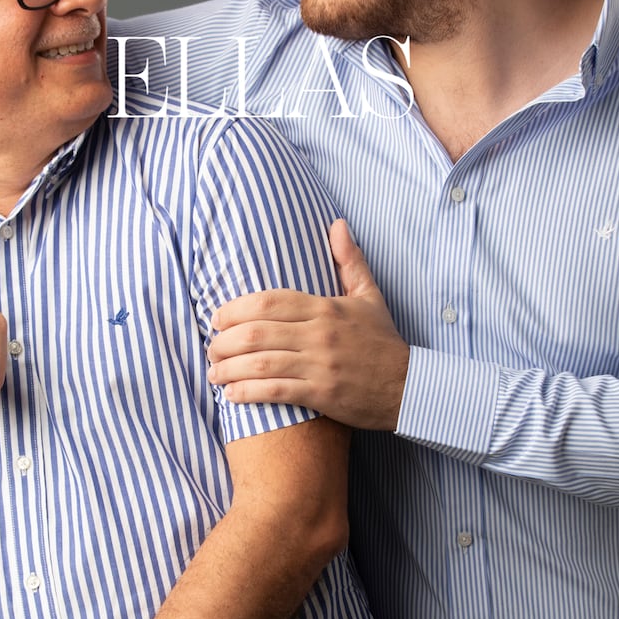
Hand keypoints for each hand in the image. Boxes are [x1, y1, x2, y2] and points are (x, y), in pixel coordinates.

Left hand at [207, 220, 410, 430]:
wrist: (409, 386)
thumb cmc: (382, 342)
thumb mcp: (369, 296)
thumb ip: (349, 261)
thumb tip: (336, 224)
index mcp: (325, 307)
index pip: (268, 301)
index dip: (235, 309)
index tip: (217, 318)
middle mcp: (320, 334)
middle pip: (256, 332)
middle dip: (223, 342)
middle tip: (210, 349)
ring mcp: (320, 365)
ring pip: (260, 363)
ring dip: (228, 369)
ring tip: (213, 373)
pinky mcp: (322, 394)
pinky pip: (275, 391)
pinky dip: (247, 392)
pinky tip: (232, 394)